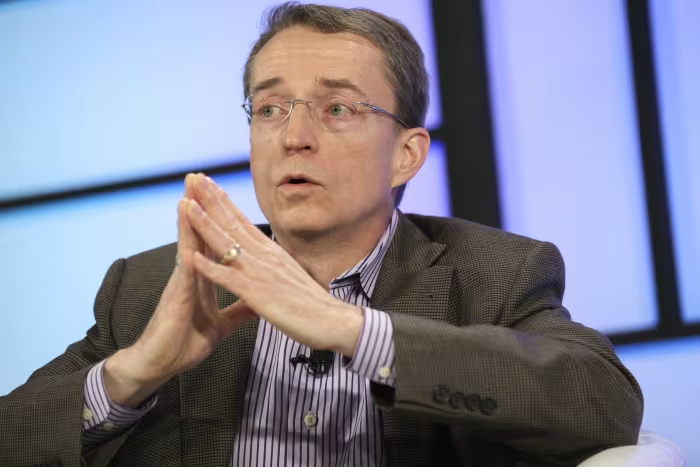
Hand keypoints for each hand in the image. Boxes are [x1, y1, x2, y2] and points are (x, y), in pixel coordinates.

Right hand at [103, 174, 254, 406]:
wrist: (159, 365)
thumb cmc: (185, 342)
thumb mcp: (222, 324)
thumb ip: (240, 309)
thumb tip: (260, 300)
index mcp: (203, 277)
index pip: (214, 242)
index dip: (220, 219)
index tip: (225, 195)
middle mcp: (191, 274)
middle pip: (199, 234)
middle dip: (201, 206)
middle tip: (202, 176)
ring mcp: (181, 283)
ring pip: (187, 245)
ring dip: (189, 219)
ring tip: (189, 192)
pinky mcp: (176, 299)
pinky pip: (183, 274)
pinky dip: (187, 257)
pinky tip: (189, 242)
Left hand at [184, 174, 363, 355]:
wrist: (333, 321)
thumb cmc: (312, 304)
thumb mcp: (290, 275)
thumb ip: (274, 265)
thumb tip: (267, 255)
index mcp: (272, 253)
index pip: (243, 222)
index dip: (224, 203)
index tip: (209, 185)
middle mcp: (265, 257)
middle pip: (233, 224)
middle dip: (211, 201)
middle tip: (194, 179)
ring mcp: (261, 274)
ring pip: (227, 245)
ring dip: (205, 225)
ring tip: (187, 206)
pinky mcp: (259, 294)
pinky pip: (230, 279)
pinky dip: (211, 268)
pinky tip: (193, 258)